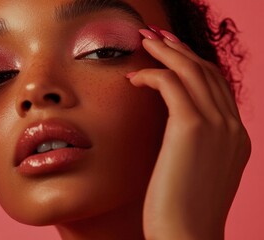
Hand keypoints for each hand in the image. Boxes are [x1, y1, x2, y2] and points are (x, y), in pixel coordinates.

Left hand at [127, 29, 250, 239]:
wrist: (186, 237)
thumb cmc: (180, 210)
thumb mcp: (194, 171)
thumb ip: (192, 145)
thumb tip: (171, 128)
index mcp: (236, 137)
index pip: (217, 87)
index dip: (193, 64)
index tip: (170, 53)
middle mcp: (233, 126)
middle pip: (207, 71)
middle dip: (179, 49)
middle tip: (154, 37)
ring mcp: (218, 125)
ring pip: (191, 70)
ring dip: (165, 52)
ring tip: (142, 42)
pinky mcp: (192, 128)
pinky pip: (171, 84)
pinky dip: (153, 74)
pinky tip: (134, 77)